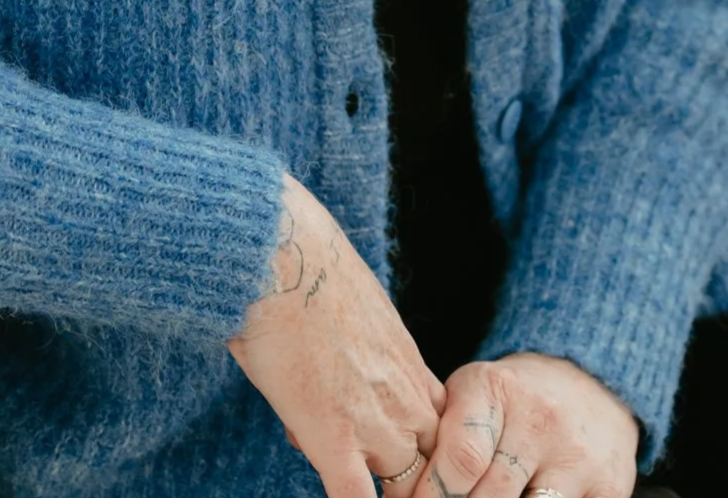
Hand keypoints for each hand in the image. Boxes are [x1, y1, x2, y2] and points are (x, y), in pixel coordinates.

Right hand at [226, 174, 448, 497]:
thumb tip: (328, 357)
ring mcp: (373, 421)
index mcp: (409, 364)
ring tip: (359, 482)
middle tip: (390, 480)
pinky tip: (338, 497)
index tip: (404, 456)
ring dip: (385, 491)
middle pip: (432, 463)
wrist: (286, 254)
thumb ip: (357, 342)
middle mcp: (404, 396)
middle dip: (412, 480)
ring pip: (402, 486)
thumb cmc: (306, 265)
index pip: (441, 426)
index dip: (423, 447)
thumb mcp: (355, 306)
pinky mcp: (333, 436)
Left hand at [410, 350, 639, 497]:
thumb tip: (401, 483)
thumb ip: (442, 434)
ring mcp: (578, 455)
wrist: (588, 382)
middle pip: (490, 496)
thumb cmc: (512, 398)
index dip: (432, 495)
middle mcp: (540, 418)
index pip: (460, 459)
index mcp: (496, 388)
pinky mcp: (609, 487)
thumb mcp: (471, 394)